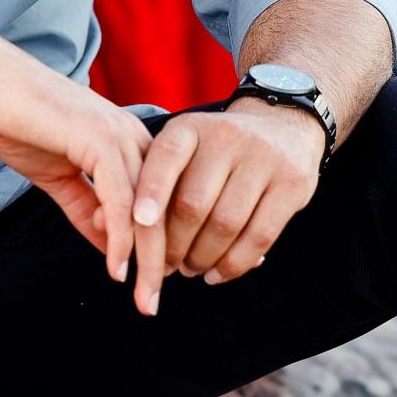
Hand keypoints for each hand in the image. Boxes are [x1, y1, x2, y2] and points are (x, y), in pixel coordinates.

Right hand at [0, 41, 154, 287]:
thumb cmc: (17, 120)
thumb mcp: (58, 177)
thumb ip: (86, 210)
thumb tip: (111, 250)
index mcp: (128, 142)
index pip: (157, 203)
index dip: (158, 245)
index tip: (151, 284)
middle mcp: (134, 137)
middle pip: (162, 209)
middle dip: (161, 261)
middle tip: (152, 302)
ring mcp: (119, 136)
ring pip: (147, 209)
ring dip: (148, 259)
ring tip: (144, 297)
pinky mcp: (99, 139)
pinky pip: (120, 200)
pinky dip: (121, 238)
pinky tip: (118, 267)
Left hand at [125, 100, 324, 315]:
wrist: (282, 123)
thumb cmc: (215, 149)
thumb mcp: (183, 148)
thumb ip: (148, 180)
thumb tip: (104, 223)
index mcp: (191, 128)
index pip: (165, 158)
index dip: (151, 192)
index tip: (138, 222)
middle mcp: (227, 138)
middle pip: (193, 204)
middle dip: (173, 244)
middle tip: (163, 266)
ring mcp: (264, 160)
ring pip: (225, 224)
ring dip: (202, 258)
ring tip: (190, 269)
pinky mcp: (292, 185)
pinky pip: (260, 236)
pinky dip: (235, 264)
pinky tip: (217, 274)